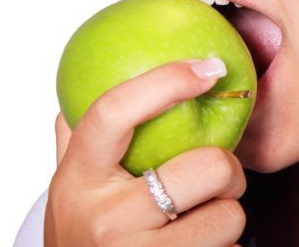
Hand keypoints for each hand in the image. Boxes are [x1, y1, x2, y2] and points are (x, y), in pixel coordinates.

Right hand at [45, 60, 247, 246]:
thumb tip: (90, 80)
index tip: (209, 68)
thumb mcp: (68, 190)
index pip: (114, 112)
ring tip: (204, 223)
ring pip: (229, 217)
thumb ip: (77, 139)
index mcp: (78, 179)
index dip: (166, 81)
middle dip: (229, 170)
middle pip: (208, 167)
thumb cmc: (81, 238)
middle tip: (220, 178)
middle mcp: (106, 219)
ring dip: (228, 218)